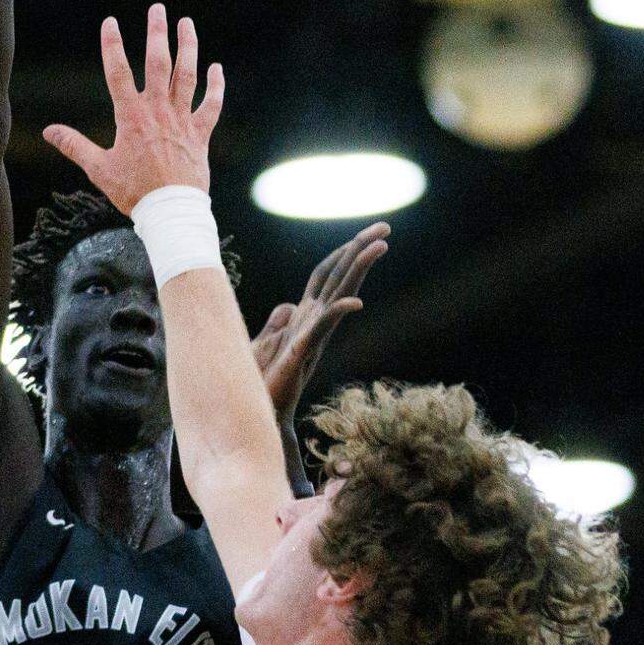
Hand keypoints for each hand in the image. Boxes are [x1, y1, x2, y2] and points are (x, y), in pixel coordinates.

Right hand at [43, 5, 222, 213]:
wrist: (171, 211)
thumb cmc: (134, 192)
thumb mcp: (98, 169)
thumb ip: (75, 145)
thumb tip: (49, 131)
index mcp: (131, 117)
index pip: (119, 73)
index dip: (113, 46)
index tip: (110, 22)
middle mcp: (158, 112)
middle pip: (158, 63)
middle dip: (157, 33)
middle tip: (158, 9)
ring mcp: (182, 120)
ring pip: (187, 76)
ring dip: (188, 48)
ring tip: (186, 24)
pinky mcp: (200, 134)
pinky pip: (211, 105)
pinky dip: (216, 87)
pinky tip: (216, 68)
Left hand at [253, 223, 389, 423]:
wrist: (259, 417)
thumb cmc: (262, 384)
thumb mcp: (265, 343)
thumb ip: (277, 323)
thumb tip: (288, 305)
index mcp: (305, 317)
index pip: (327, 275)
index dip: (342, 252)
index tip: (364, 234)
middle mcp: (314, 323)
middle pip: (340, 277)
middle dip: (361, 249)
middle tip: (385, 227)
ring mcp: (312, 336)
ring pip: (339, 295)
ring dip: (358, 269)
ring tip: (380, 246)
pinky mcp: (302, 352)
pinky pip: (323, 328)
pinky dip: (338, 313)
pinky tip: (355, 302)